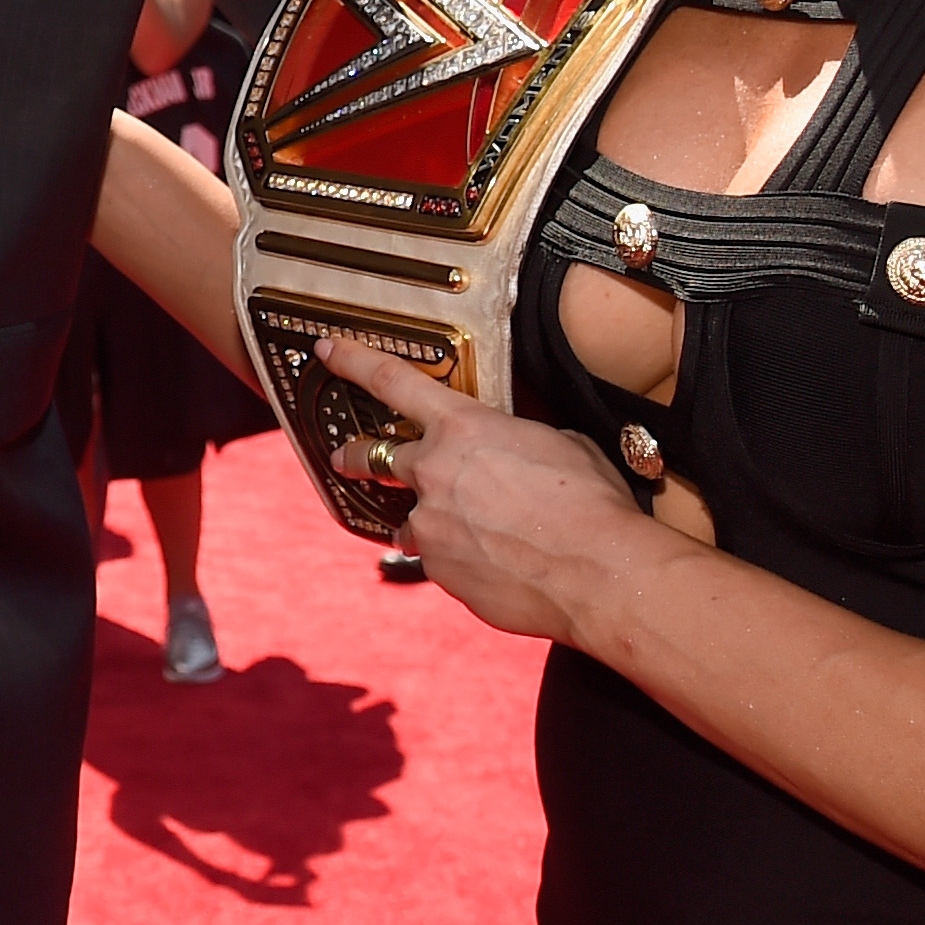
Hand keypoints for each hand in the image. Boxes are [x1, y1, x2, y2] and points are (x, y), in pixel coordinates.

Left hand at [325, 338, 682, 645]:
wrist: (596, 573)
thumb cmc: (589, 504)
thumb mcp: (560, 444)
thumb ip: (520, 440)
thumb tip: (517, 455)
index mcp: (462, 427)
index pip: (392, 381)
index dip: (353, 360)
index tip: (327, 351)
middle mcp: (433, 473)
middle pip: (373, 456)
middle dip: (354, 455)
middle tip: (345, 457)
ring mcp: (431, 526)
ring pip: (411, 520)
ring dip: (428, 523)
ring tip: (467, 533)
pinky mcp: (440, 573)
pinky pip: (440, 562)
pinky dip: (461, 561)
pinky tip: (497, 566)